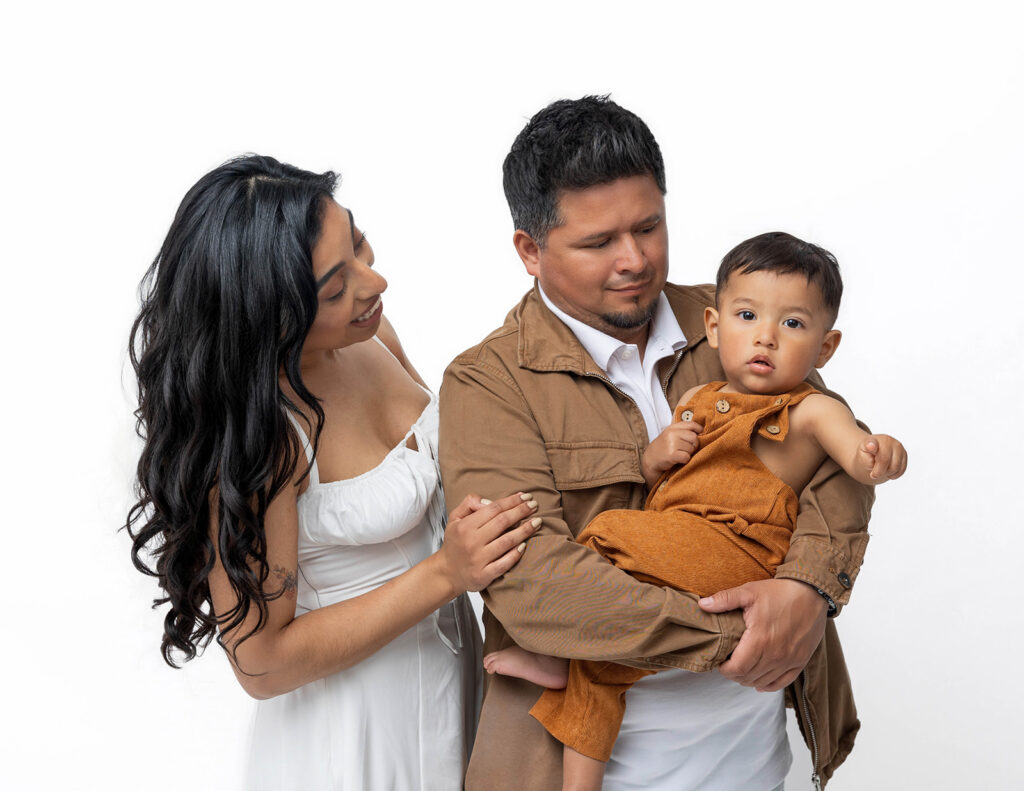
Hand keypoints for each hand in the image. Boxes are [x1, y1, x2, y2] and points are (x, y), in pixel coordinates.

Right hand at [439, 493, 540, 592]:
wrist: (447, 572)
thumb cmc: (455, 543)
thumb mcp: (454, 519)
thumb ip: (469, 503)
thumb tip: (488, 500)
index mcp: (466, 526)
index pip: (493, 509)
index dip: (511, 501)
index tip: (525, 496)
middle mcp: (472, 542)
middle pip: (502, 522)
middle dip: (521, 511)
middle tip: (534, 505)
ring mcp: (479, 559)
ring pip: (507, 541)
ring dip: (525, 530)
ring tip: (537, 522)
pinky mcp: (484, 575)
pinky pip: (504, 563)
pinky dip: (516, 554)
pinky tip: (525, 545)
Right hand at [641, 418, 702, 486]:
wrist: (650, 460)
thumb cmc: (663, 447)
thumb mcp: (670, 435)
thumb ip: (682, 431)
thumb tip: (701, 431)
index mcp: (672, 427)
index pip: (691, 424)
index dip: (699, 429)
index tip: (700, 434)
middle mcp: (672, 434)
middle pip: (694, 438)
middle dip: (694, 445)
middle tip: (686, 449)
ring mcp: (671, 444)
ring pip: (691, 448)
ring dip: (688, 453)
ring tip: (680, 454)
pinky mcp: (671, 455)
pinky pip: (687, 457)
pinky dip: (685, 460)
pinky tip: (678, 459)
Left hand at [698, 579, 826, 690]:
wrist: (812, 592)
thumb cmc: (780, 592)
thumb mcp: (749, 591)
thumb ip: (724, 600)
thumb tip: (702, 604)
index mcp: (760, 639)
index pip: (737, 668)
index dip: (724, 669)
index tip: (719, 662)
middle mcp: (775, 654)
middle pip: (748, 677)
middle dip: (734, 674)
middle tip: (728, 665)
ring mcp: (789, 659)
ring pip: (763, 681)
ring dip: (749, 679)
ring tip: (741, 670)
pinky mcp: (800, 660)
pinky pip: (783, 682)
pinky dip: (769, 685)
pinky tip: (760, 683)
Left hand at [856, 434, 907, 481]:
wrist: (874, 452)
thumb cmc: (866, 455)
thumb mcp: (860, 457)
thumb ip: (865, 459)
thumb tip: (872, 455)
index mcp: (872, 440)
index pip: (872, 443)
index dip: (871, 445)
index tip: (870, 446)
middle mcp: (887, 440)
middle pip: (885, 460)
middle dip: (879, 471)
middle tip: (873, 474)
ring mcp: (897, 446)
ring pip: (895, 467)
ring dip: (887, 473)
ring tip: (880, 470)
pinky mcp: (904, 453)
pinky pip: (902, 469)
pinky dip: (894, 474)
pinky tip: (888, 470)